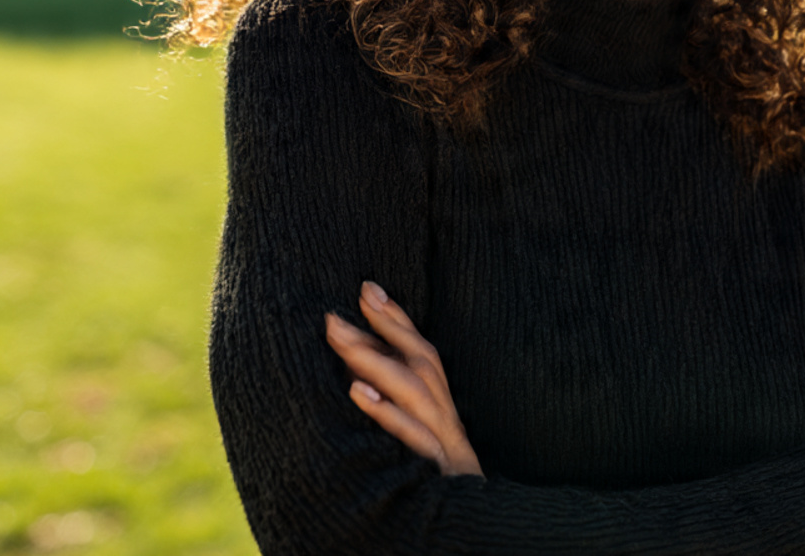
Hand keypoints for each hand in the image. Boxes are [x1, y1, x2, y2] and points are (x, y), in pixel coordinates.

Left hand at [325, 280, 483, 477]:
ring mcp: (441, 434)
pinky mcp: (435, 465)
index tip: (366, 288)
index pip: (418, 346)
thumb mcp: (418, 426)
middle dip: (381, 329)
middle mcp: (442, 407)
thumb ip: (394, 391)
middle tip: (335, 314)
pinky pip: (411, 434)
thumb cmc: (435, 467)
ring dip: (376, 361)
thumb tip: (353, 360)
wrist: (470, 516)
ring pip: (412, 389)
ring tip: (340, 342)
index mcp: (439, 396)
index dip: (395, 316)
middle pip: (417, 358)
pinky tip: (358, 393)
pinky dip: (386, 411)